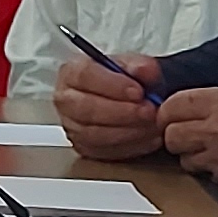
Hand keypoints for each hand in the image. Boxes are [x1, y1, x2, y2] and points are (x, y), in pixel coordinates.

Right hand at [50, 50, 171, 160]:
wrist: (122, 99)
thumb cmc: (121, 80)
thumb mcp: (132, 64)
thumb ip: (140, 65)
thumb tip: (145, 71)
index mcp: (71, 72)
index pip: (85, 76)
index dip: (113, 85)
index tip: (138, 92)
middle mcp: (66, 100)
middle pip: (87, 108)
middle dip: (122, 112)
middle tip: (148, 111)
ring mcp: (72, 126)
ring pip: (95, 134)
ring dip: (128, 131)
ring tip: (152, 125)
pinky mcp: (83, 147)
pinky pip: (105, 151)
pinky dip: (130, 146)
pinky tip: (148, 138)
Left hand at [155, 87, 217, 205]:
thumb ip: (213, 101)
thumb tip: (181, 106)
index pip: (173, 105)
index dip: (170, 112)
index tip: (173, 115)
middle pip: (171, 134)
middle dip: (178, 136)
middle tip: (192, 136)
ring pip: (183, 159)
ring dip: (193, 157)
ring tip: (216, 153)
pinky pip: (202, 178)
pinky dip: (208, 175)